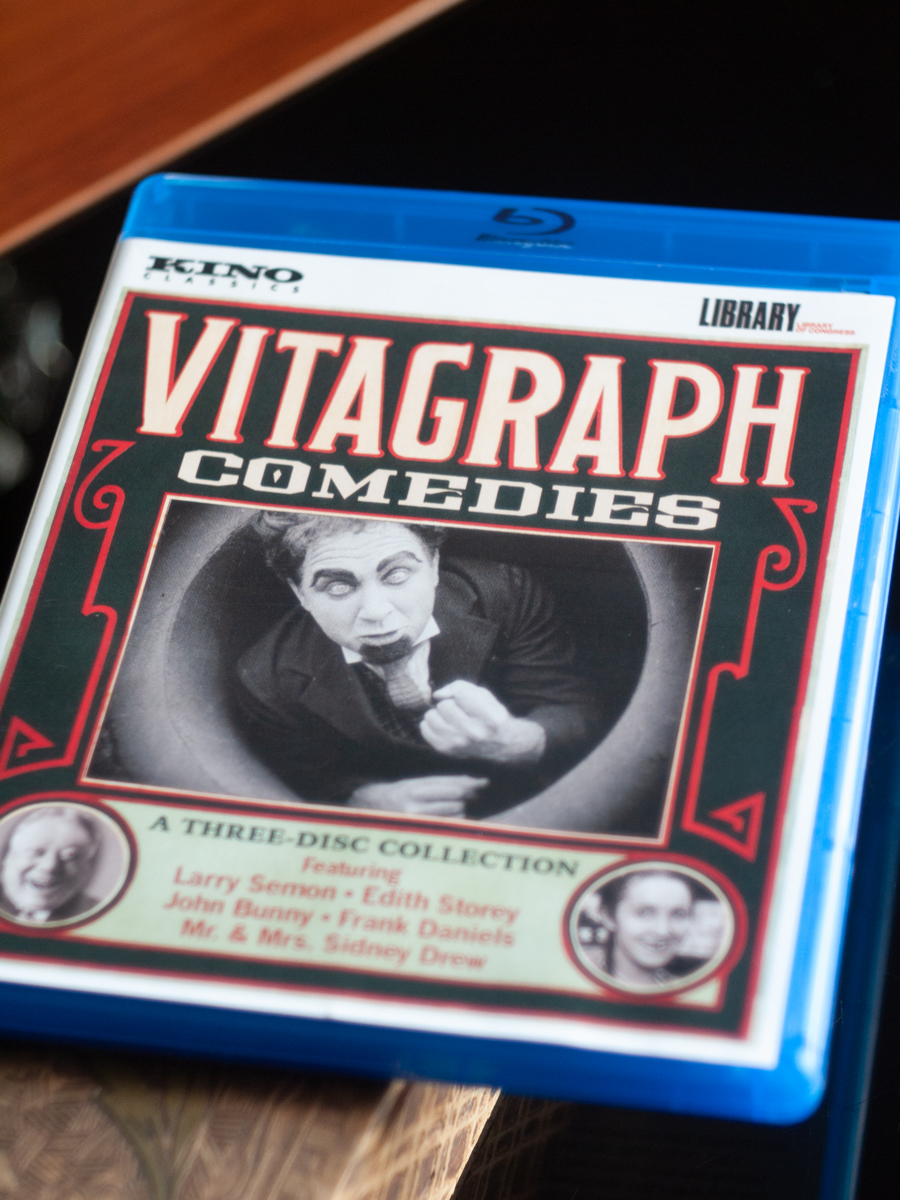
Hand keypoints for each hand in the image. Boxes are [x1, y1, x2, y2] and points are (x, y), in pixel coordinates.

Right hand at [348, 774, 487, 816]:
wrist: (366, 813)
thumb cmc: (394, 795)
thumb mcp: (412, 784)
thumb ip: (439, 783)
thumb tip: (472, 783)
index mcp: (412, 789)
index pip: (449, 785)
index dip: (468, 784)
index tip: (483, 782)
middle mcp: (412, 807)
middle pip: (455, 801)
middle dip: (464, 797)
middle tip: (466, 795)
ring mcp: (416, 824)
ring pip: (454, 815)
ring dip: (458, 811)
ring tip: (446, 809)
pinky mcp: (419, 834)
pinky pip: (448, 827)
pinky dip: (453, 822)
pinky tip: (447, 819)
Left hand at [420, 680, 546, 764]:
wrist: (500, 744)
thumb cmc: (490, 714)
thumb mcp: (484, 695)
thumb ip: (460, 687)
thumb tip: (437, 695)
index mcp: (490, 718)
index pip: (461, 694)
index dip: (460, 693)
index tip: (465, 699)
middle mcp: (474, 733)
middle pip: (444, 705)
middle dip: (449, 703)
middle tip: (458, 710)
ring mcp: (459, 744)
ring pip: (431, 716)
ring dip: (438, 713)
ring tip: (449, 717)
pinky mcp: (447, 750)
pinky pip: (424, 728)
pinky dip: (430, 723)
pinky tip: (442, 724)